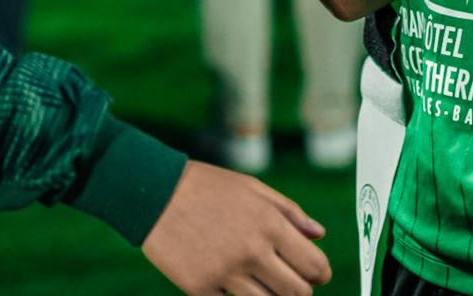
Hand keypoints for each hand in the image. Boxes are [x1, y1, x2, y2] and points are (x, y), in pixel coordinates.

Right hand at [142, 161, 330, 295]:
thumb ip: (289, 213)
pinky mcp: (200, 289)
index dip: (320, 274)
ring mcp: (226, 273)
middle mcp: (252, 251)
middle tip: (289, 282)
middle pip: (298, 294)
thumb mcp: (252, 189)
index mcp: (270, 224)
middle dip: (299, 290)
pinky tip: (228, 280)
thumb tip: (319, 235)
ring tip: (261, 282)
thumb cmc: (207, 187)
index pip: (315, 267)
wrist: (153, 193)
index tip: (314, 274)